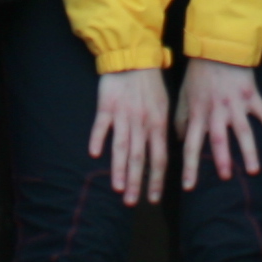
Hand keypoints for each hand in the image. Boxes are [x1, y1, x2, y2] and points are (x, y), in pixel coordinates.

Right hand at [93, 67, 172, 204]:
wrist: (134, 58)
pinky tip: (95, 154)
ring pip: (122, 147)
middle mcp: (141, 123)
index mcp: (158, 124)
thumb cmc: (151, 83)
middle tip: (132, 203)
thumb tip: (166, 150)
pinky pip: (102, 126)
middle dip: (137, 182)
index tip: (153, 198)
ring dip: (120, 169)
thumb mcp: (165, 105)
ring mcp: (123, 115)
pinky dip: (98, 139)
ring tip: (118, 188)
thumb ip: (163, 128)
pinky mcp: (107, 106)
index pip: (159, 158)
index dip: (156, 180)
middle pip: (140, 158)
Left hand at [176, 58, 261, 188]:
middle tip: (225, 177)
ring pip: (243, 131)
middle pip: (219, 140)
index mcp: (198, 114)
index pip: (191, 146)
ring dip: (248, 151)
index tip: (188, 187)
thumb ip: (182, 120)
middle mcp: (217, 112)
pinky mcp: (251, 96)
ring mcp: (236, 104)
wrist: (217, 48)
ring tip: (253, 170)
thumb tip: (182, 142)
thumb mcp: (183, 96)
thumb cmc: (198, 75)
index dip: (190, 167)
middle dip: (222, 160)